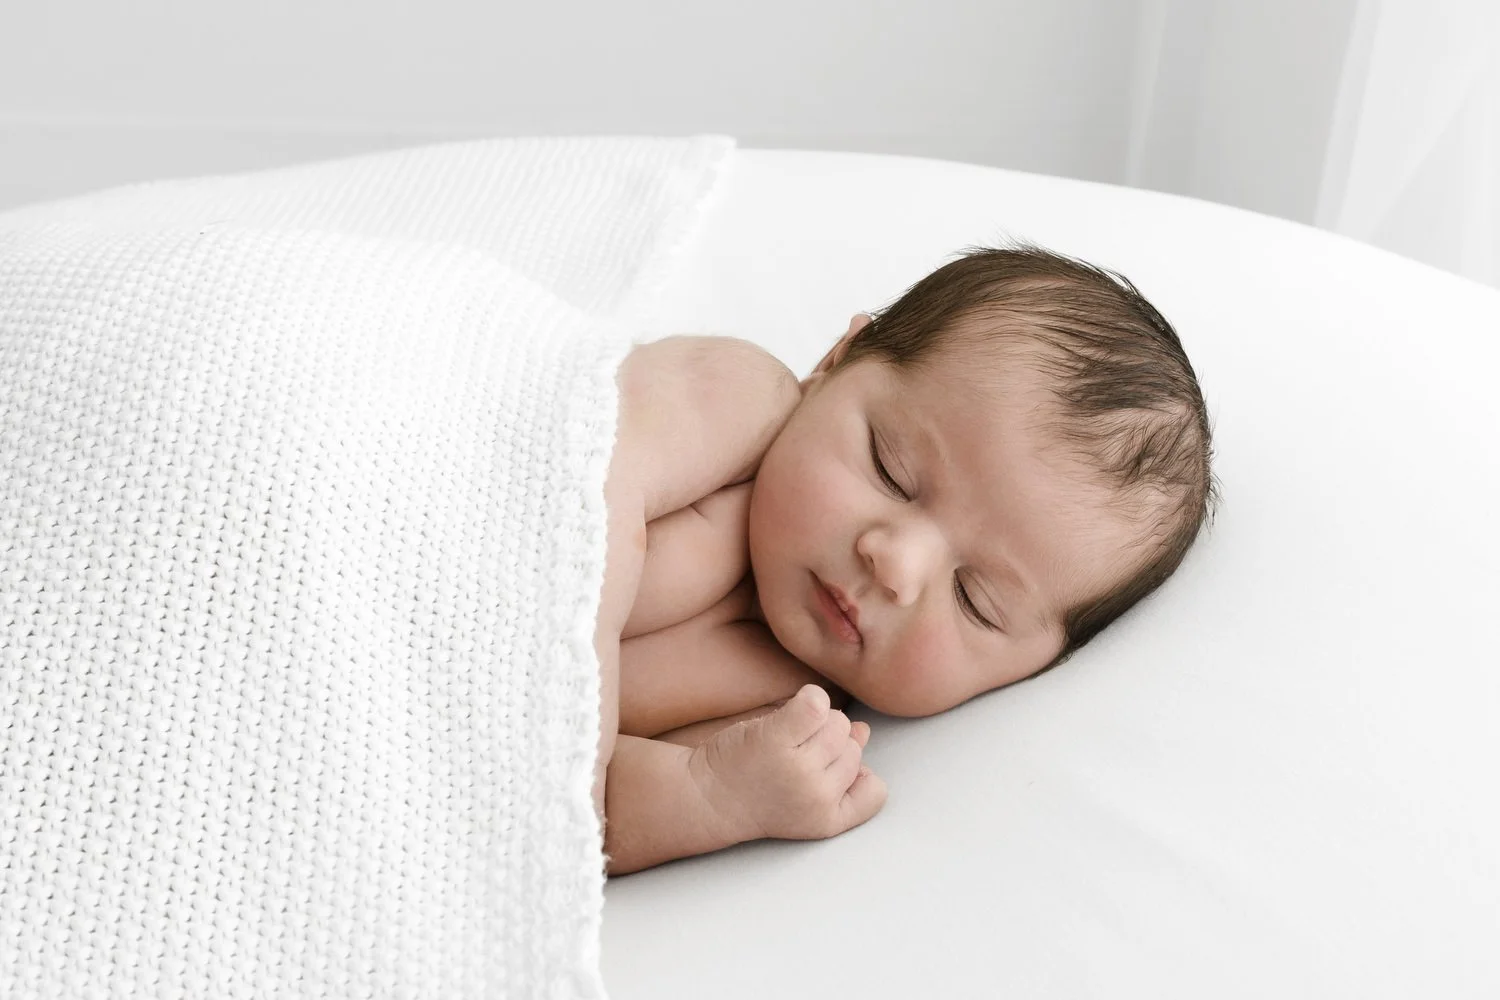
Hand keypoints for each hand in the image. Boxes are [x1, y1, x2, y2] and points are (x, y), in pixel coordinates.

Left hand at [689, 684, 887, 841]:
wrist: (703, 797)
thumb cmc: (757, 792)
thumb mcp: (807, 794)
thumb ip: (842, 769)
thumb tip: (862, 731)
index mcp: (830, 820)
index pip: (875, 788)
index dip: (854, 775)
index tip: (822, 776)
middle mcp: (818, 797)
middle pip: (853, 747)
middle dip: (828, 744)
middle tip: (791, 758)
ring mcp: (798, 767)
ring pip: (838, 722)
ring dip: (816, 722)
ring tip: (785, 740)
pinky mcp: (777, 739)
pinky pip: (816, 703)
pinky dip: (809, 698)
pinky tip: (788, 712)